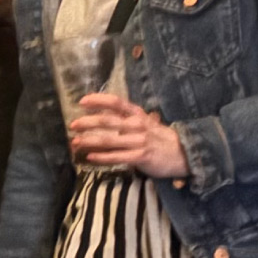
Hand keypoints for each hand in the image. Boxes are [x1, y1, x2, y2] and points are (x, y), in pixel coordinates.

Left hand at [68, 93, 187, 177]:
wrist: (184, 155)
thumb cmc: (160, 139)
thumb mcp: (146, 124)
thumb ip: (127, 120)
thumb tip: (104, 116)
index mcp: (138, 115)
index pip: (116, 103)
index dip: (98, 100)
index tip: (82, 102)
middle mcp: (137, 126)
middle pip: (107, 121)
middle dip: (87, 122)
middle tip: (72, 125)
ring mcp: (139, 142)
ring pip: (109, 140)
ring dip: (89, 141)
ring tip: (75, 142)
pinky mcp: (141, 157)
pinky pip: (117, 157)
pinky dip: (102, 157)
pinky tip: (90, 157)